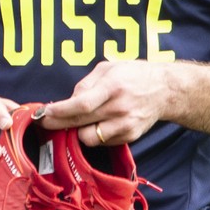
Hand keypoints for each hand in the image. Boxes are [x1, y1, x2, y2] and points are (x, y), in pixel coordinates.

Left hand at [38, 60, 170, 146]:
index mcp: (113, 87)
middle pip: (81, 123)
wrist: (165, 90)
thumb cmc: (133, 75)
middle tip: (44, 121)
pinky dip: (94, 134)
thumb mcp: (108, 68)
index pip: (81, 104)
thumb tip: (68, 101)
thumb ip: (86, 84)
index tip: (44, 112)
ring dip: (78, 131)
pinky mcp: (130, 137)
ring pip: (89, 138)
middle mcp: (120, 109)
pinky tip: (95, 123)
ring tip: (76, 121)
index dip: (59, 111)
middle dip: (57, 124)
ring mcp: (126, 125)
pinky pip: (102, 142)